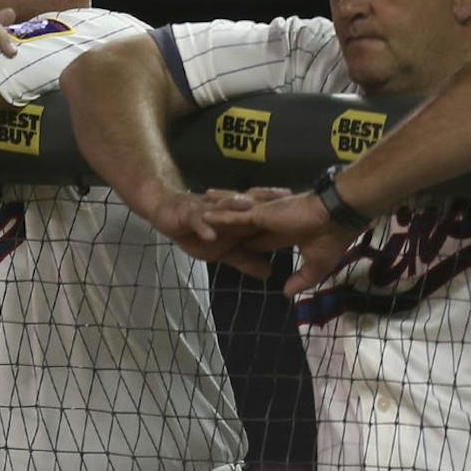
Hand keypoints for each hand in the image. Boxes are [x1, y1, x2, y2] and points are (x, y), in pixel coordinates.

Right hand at [140, 187, 277, 277]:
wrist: (166, 214)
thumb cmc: (196, 230)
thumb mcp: (223, 251)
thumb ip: (246, 259)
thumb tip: (269, 273)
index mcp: (237, 217)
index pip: (262, 210)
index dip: (282, 209)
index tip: (304, 208)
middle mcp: (225, 210)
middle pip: (248, 202)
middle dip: (265, 199)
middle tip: (284, 197)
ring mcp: (207, 211)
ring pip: (224, 207)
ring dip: (235, 207)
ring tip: (247, 207)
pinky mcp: (188, 215)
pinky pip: (197, 221)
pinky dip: (204, 227)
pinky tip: (210, 235)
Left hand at [203, 190, 357, 294]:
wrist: (337, 217)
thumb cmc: (332, 239)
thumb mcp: (316, 267)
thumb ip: (300, 280)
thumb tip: (286, 294)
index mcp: (282, 234)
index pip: (256, 242)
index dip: (242, 245)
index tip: (229, 248)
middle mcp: (269, 223)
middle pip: (237, 226)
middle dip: (221, 228)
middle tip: (201, 229)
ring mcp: (262, 216)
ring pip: (230, 217)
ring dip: (212, 217)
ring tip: (192, 216)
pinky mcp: (259, 212)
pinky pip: (232, 216)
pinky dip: (216, 216)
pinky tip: (199, 216)